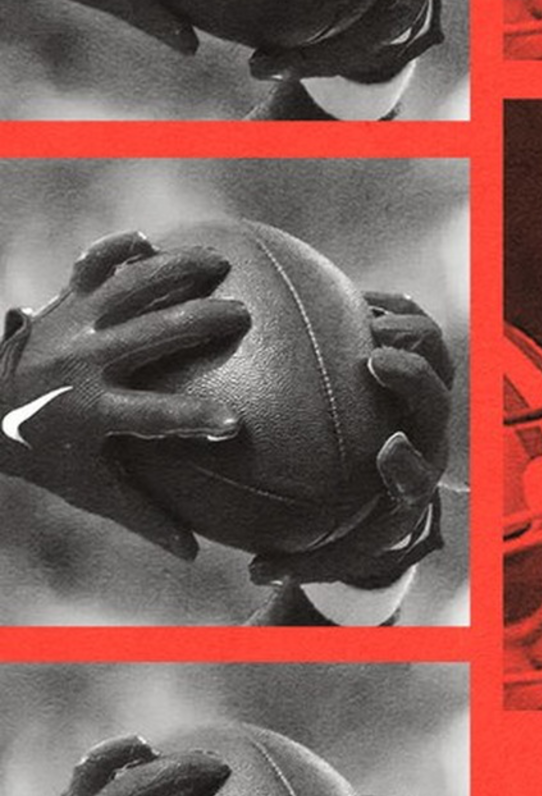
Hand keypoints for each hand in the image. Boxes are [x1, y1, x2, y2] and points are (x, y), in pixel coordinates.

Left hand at [0, 231, 251, 559]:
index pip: (153, 418)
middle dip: (199, 322)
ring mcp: (73, 325)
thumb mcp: (89, 487)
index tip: (235, 424)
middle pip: (150, 336)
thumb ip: (144, 515)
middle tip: (242, 317)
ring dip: (176, 270)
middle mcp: (84, 363)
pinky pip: (90, 266)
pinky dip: (114, 250)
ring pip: (128, 287)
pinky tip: (147, 241)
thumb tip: (196, 554)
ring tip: (219, 262)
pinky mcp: (66, 302)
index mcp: (93, 411)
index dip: (194, 421)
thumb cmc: (45, 454)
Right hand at [244, 292, 450, 591]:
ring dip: (408, 332)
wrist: (389, 480)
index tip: (387, 451)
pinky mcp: (418, 357)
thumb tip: (257, 569)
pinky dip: (389, 305)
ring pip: (437, 354)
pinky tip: (348, 295)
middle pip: (437, 401)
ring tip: (363, 316)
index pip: (417, 474)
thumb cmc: (354, 521)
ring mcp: (426, 393)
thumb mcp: (326, 550)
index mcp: (409, 481)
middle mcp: (426, 434)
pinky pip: (413, 320)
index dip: (409, 463)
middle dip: (414, 379)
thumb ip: (296, 560)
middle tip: (375, 359)